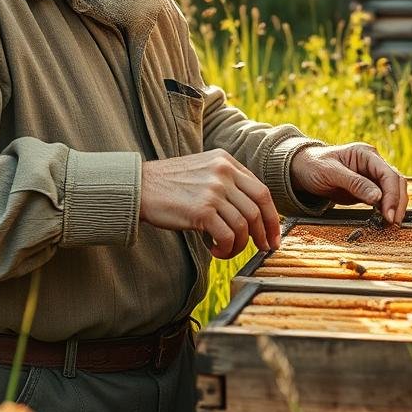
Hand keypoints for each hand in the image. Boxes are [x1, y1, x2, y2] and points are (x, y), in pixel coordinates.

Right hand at [140, 149, 280, 258]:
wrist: (138, 187)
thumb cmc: (168, 184)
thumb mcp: (202, 170)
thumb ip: (226, 182)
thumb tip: (252, 212)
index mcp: (226, 161)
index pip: (261, 191)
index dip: (272, 216)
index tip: (273, 234)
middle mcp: (223, 172)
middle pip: (258, 208)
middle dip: (265, 233)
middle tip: (263, 248)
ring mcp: (213, 190)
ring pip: (244, 225)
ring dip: (239, 245)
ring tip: (226, 250)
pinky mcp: (202, 210)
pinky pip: (227, 236)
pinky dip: (226, 249)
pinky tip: (215, 250)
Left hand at [290, 143, 406, 224]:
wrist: (302, 169)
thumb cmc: (314, 165)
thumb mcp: (331, 173)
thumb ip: (355, 183)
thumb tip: (378, 197)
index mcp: (365, 154)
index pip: (388, 174)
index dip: (392, 194)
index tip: (388, 213)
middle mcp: (372, 163)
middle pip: (396, 182)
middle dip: (397, 202)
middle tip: (393, 222)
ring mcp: (371, 176)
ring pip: (393, 190)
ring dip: (395, 206)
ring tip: (391, 224)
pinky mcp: (367, 189)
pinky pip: (383, 198)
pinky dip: (386, 208)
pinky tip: (384, 220)